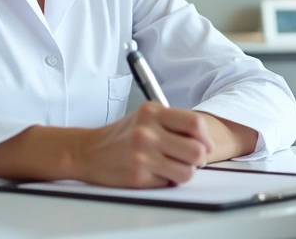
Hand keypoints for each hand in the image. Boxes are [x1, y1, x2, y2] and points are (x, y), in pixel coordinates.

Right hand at [74, 102, 215, 187]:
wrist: (88, 151)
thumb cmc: (123, 134)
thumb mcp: (147, 116)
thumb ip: (174, 122)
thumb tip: (206, 142)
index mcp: (152, 112)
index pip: (195, 123)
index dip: (206, 138)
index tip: (206, 146)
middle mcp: (147, 132)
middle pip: (196, 150)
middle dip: (199, 158)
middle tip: (191, 159)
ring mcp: (142, 155)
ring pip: (187, 171)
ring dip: (185, 171)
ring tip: (173, 166)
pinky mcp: (138, 176)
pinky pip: (169, 182)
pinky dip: (166, 180)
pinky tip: (154, 172)